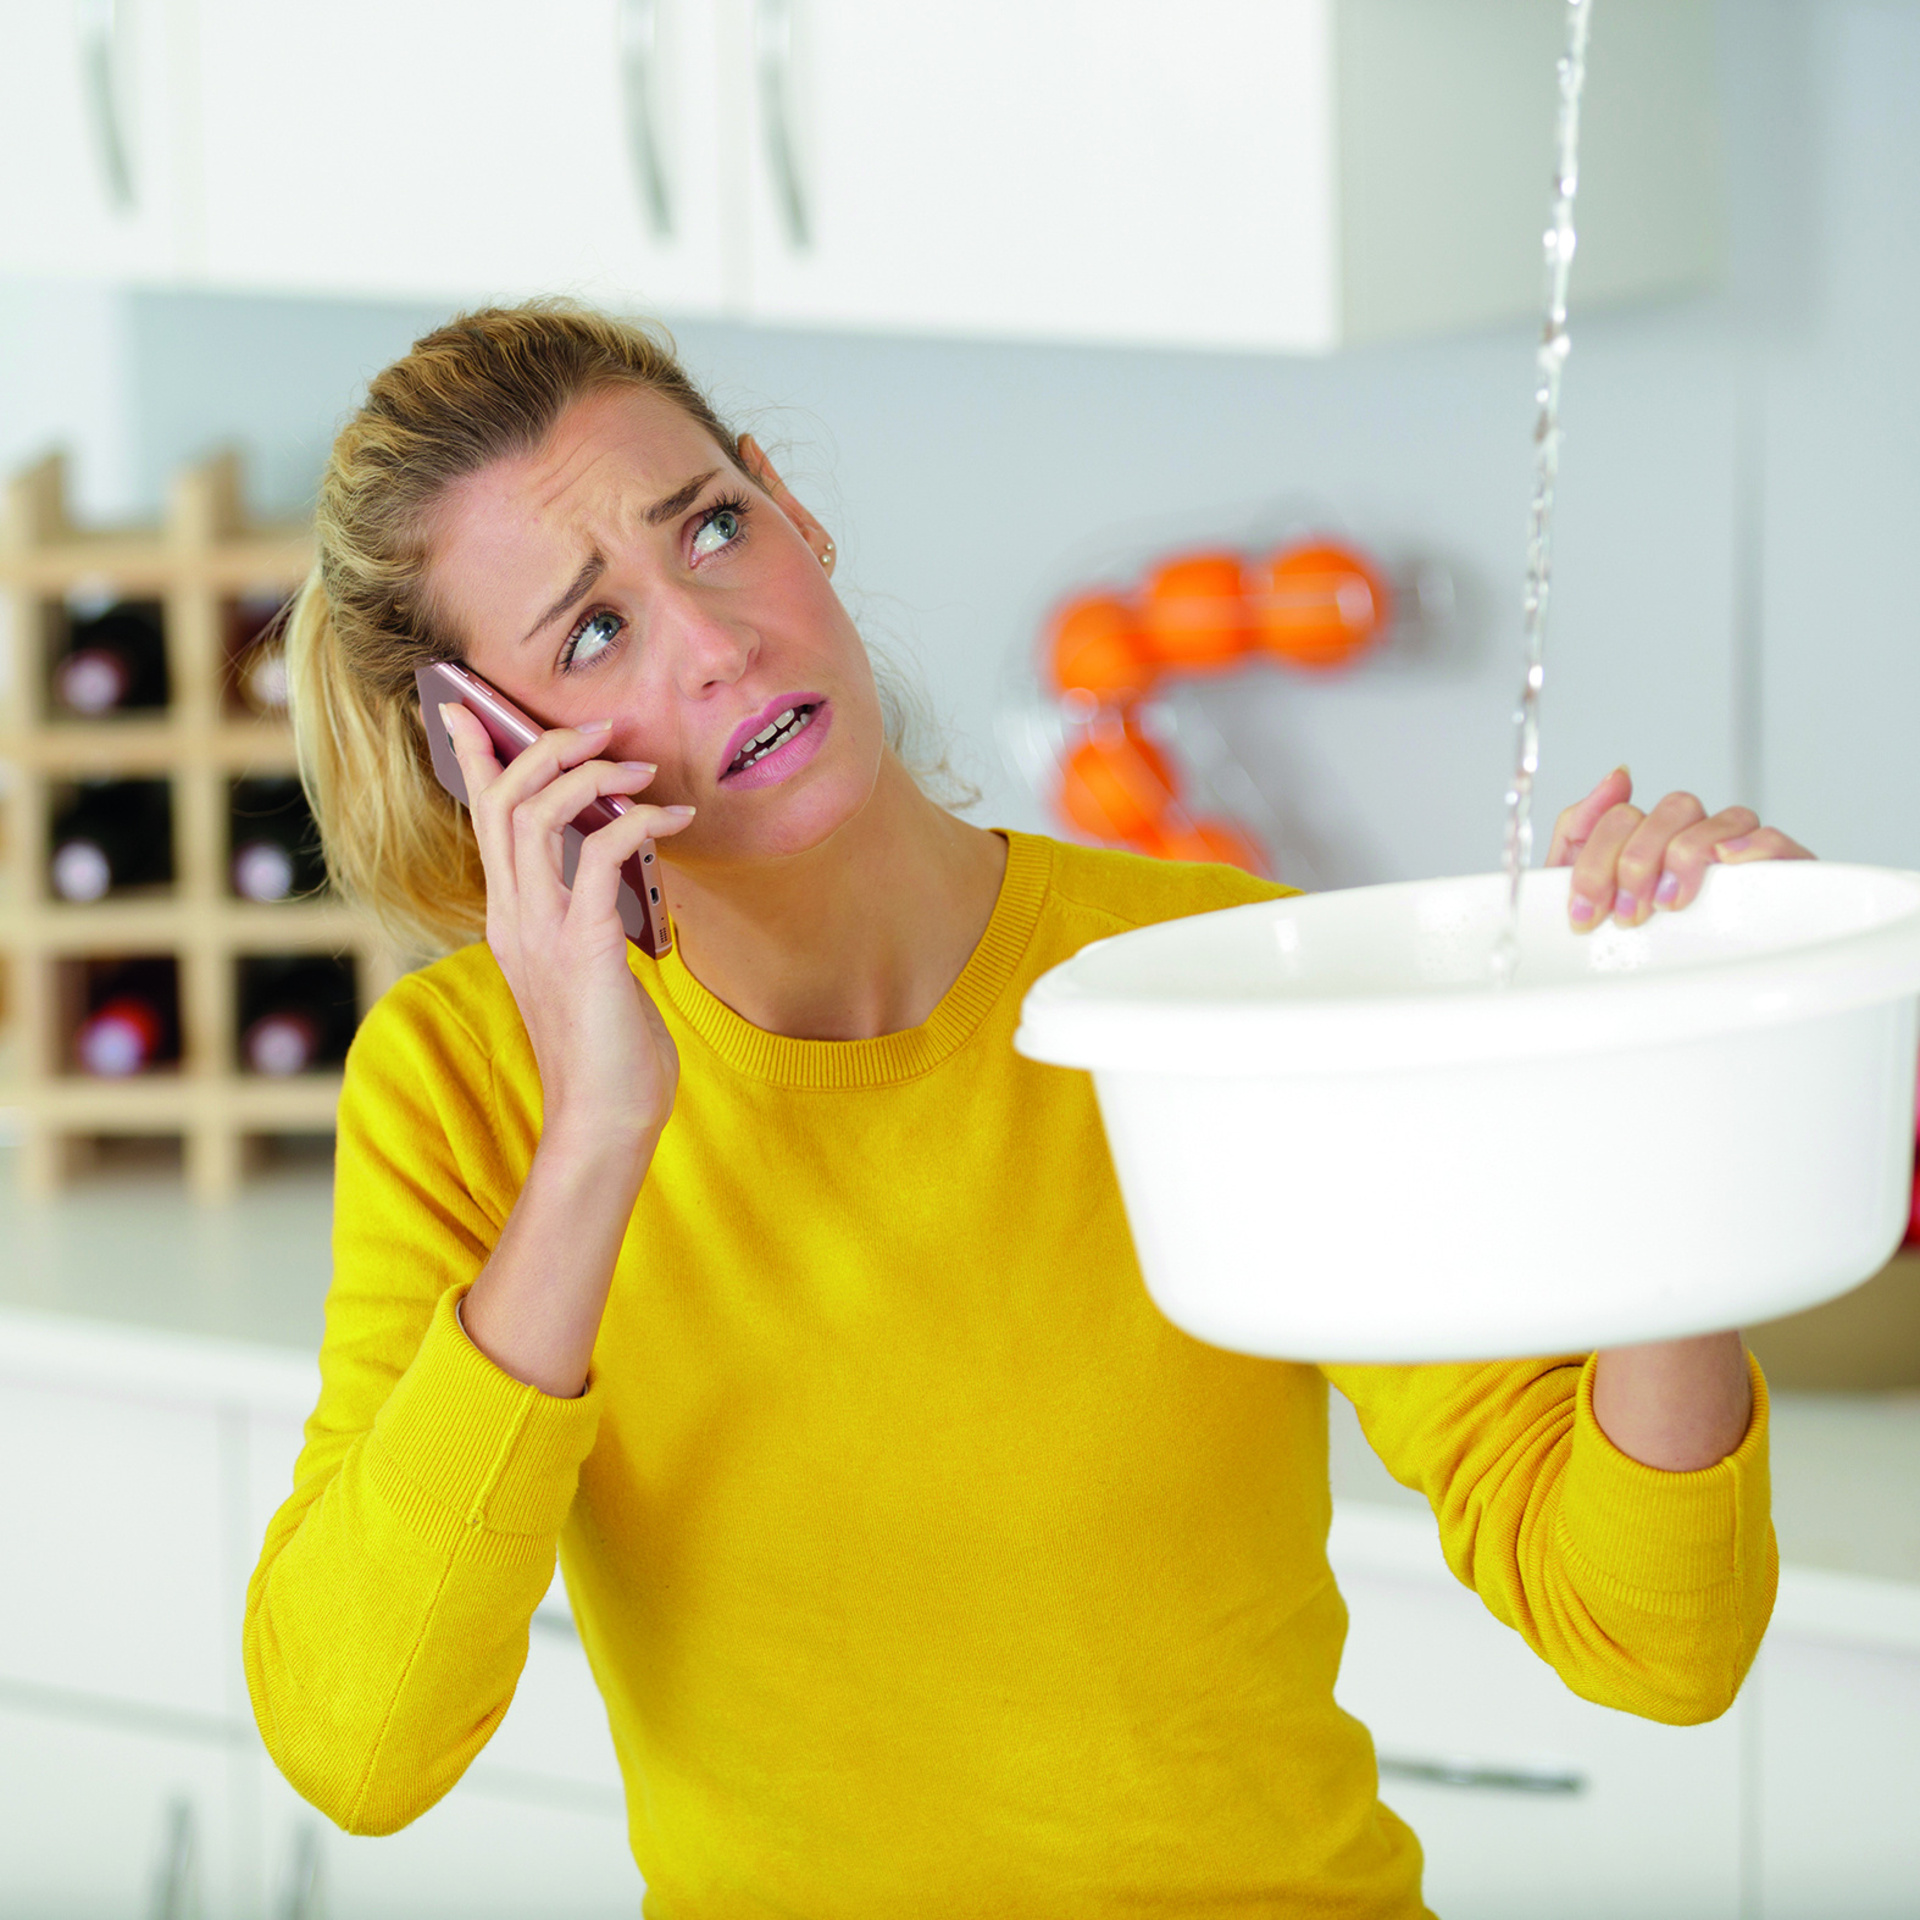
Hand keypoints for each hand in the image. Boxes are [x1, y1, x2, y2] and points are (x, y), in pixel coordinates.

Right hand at [441, 701, 693, 1145]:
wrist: (604, 1122)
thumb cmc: (608, 1051)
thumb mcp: (588, 969)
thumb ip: (587, 919)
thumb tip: (615, 876)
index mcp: (510, 918)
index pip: (481, 820)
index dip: (475, 757)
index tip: (471, 706)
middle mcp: (512, 916)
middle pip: (501, 800)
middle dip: (544, 746)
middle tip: (601, 729)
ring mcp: (540, 931)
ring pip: (535, 814)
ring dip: (589, 775)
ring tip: (640, 769)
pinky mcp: (581, 947)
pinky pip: (596, 856)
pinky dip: (635, 823)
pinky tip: (673, 822)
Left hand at [1545, 767, 1813, 930]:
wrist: (1678, 996)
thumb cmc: (1629, 938)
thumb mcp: (1585, 887)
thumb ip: (1582, 827)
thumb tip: (1616, 776)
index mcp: (1647, 838)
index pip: (1623, 816)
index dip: (1596, 863)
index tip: (1586, 912)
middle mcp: (1693, 838)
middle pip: (1673, 810)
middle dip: (1638, 863)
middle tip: (1628, 914)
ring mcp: (1736, 853)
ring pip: (1722, 818)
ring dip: (1686, 856)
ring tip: (1668, 903)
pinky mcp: (1779, 873)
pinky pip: (1775, 840)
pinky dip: (1752, 845)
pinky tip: (1725, 862)